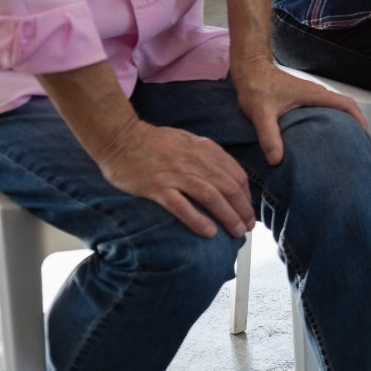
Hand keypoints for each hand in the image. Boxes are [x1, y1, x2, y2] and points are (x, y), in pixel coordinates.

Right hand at [95, 119, 257, 238]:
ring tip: (237, 232)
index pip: (236, 175)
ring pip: (211, 197)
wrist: (121, 137)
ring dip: (228, 217)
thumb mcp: (189, 141)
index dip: (247, 196)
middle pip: (229, 188)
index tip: (249, 210)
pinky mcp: (156, 187)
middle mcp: (195, 162)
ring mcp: (176, 174)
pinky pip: (181, 206)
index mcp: (206, 150)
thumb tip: (227, 174)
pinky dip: (197, 220)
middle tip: (248, 227)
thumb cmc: (155, 142)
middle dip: (243, 210)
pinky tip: (209, 232)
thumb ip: (208, 155)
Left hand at [232, 61, 367, 166]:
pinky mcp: (303, 99)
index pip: (346, 104)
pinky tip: (321, 135)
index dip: (359, 119)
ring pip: (335, 109)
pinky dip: (330, 121)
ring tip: (343, 142)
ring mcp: (310, 96)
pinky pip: (324, 110)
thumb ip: (269, 136)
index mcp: (314, 95)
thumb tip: (277, 160)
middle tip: (357, 143)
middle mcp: (316, 94)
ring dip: (343, 122)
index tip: (365, 134)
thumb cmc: (257, 86)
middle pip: (345, 108)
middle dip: (355, 124)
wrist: (250, 70)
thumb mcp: (261, 113)